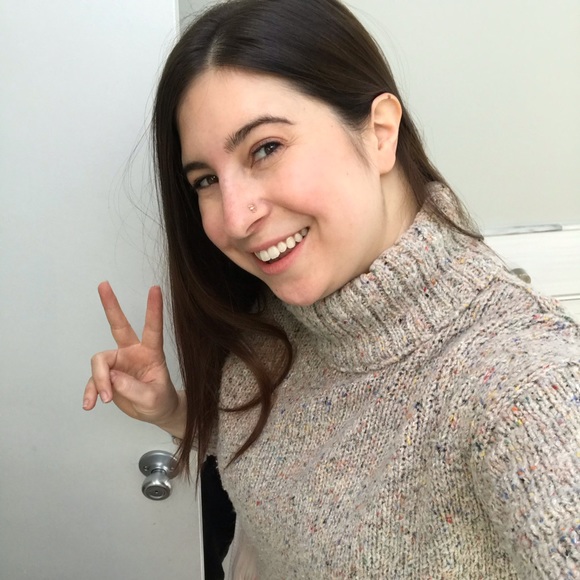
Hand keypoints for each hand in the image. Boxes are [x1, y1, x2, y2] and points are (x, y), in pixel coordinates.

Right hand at [83, 282, 183, 434]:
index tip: (155, 289)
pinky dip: (91, 392)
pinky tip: (90, 404)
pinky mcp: (108, 376)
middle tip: (103, 284)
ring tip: (105, 399)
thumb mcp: (153, 399)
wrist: (156, 412)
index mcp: (151, 352)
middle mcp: (133, 352)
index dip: (154, 309)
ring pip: (100, 363)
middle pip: (119, 326)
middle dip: (111, 305)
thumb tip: (112, 378)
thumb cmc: (161, 401)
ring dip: (99, 381)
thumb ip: (134, 389)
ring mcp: (119, 363)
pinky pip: (94, 381)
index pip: (153, 328)